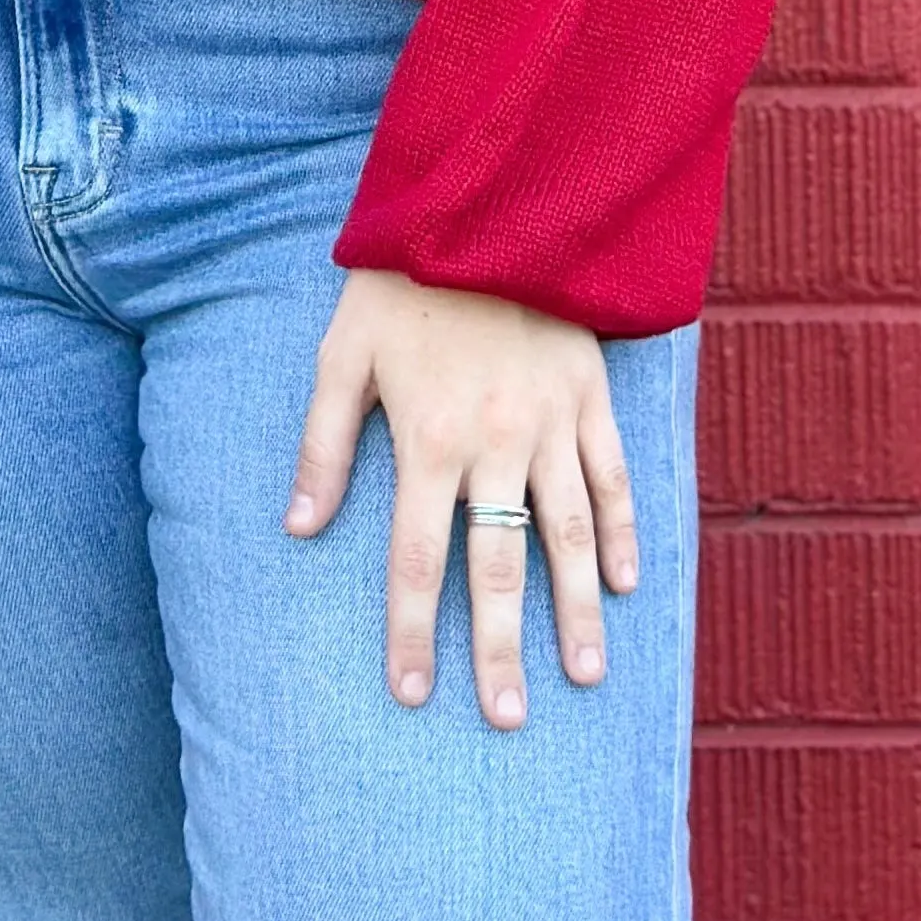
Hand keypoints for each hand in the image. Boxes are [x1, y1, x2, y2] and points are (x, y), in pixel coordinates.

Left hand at [284, 267, 637, 729]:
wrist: (482, 203)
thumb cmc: (401, 282)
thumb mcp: (342, 353)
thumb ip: (322, 444)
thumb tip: (296, 528)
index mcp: (425, 439)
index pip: (413, 559)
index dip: (411, 631)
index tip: (413, 694)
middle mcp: (491, 444)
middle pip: (495, 567)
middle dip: (499, 649)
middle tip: (507, 718)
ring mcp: (548, 424)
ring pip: (566, 536)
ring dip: (575, 611)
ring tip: (581, 675)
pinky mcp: (589, 396)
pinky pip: (611, 479)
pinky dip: (621, 534)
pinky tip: (624, 585)